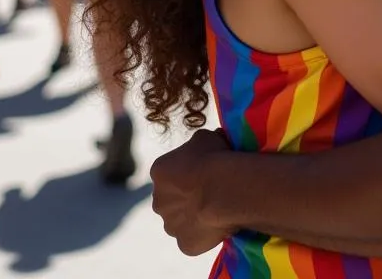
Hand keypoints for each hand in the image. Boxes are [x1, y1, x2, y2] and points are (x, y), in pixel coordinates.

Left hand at [150, 128, 231, 256]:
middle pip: (172, 199)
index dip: (188, 171)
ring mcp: (170, 225)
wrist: (224, 189)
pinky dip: (203, 233)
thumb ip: (196, 146)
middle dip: (187, 196)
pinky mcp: (183, 244)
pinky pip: (193, 238)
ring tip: (218, 206)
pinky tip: (218, 223)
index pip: (170, 172)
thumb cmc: (214, 157)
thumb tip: (201, 148)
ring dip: (193, 216)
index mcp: (159, 171)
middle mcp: (158, 200)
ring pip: (181, 221)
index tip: (205, 170)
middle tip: (211, 190)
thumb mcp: (205, 137)